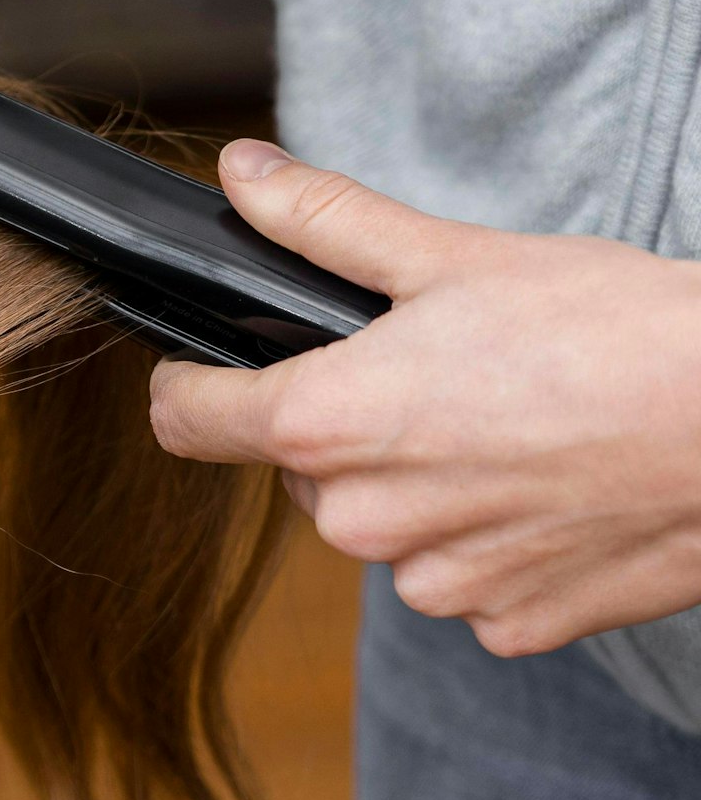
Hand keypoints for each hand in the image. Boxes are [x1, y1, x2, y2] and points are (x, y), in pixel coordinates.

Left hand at [149, 140, 700, 657]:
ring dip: (419, 487)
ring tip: (508, 428)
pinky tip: (549, 489)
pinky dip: (489, 538)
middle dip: (346, 428)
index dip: (189, 386)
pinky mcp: (508, 624)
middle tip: (437, 379)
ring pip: (383, 528)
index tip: (205, 369)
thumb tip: (239, 174)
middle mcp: (365, 522)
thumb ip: (325, 222)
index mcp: (329, 425)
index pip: (188, 421)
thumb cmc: (612, 331)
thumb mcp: (452, 256)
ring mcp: (437, 583)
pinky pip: (460, 577)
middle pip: (302, 471)